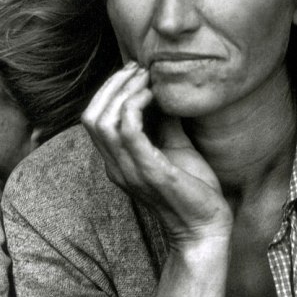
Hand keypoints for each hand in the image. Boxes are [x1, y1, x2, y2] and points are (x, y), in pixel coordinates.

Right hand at [81, 62, 231, 245]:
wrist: (206, 227)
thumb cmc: (193, 190)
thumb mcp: (175, 148)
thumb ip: (164, 123)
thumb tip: (165, 92)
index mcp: (118, 162)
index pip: (93, 120)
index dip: (108, 90)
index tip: (135, 72)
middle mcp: (116, 167)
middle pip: (91, 116)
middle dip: (112, 85)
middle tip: (139, 69)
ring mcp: (129, 170)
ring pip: (102, 120)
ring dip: (123, 91)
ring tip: (146, 79)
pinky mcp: (149, 171)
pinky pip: (128, 131)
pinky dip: (136, 106)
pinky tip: (154, 96)